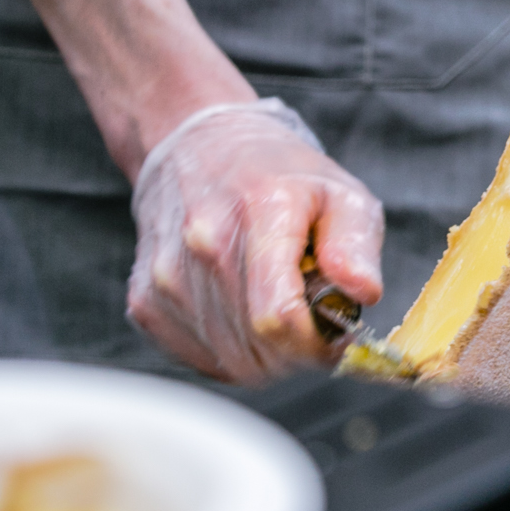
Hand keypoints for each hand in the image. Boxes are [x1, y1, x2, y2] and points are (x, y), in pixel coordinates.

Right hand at [127, 100, 383, 383]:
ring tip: (275, 305)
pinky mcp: (146, 301)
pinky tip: (241, 312)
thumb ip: (356, 243)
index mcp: (260, 211)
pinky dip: (230, 352)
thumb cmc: (277, 175)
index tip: (336, 333)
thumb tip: (363, 292)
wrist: (196, 148)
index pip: (278, 316)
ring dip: (266, 353)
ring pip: (231, 362)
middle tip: (310, 315)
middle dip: (298, 349)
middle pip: (259, 348)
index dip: (316, 343)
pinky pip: (201, 360)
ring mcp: (167, 276)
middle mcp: (204, 244)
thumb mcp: (340, 192)